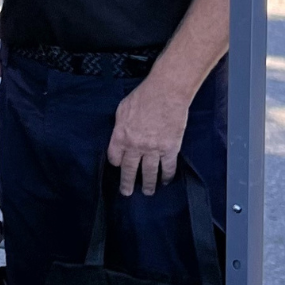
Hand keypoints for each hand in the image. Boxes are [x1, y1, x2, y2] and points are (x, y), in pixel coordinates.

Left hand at [107, 80, 190, 195]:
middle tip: (126, 192)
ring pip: (148, 173)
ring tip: (147, 192)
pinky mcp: (170, 148)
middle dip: (127, 183)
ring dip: (147, 184)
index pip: (114, 157)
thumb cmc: (144, 96)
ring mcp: (153, 149)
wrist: (166, 92)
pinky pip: (168, 167)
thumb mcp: (122, 109)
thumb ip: (120, 125)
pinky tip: (165, 181)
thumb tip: (120, 134)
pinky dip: (167, 176)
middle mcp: (135, 146)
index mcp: (121, 135)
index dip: (116, 162)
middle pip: (129, 169)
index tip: (119, 165)